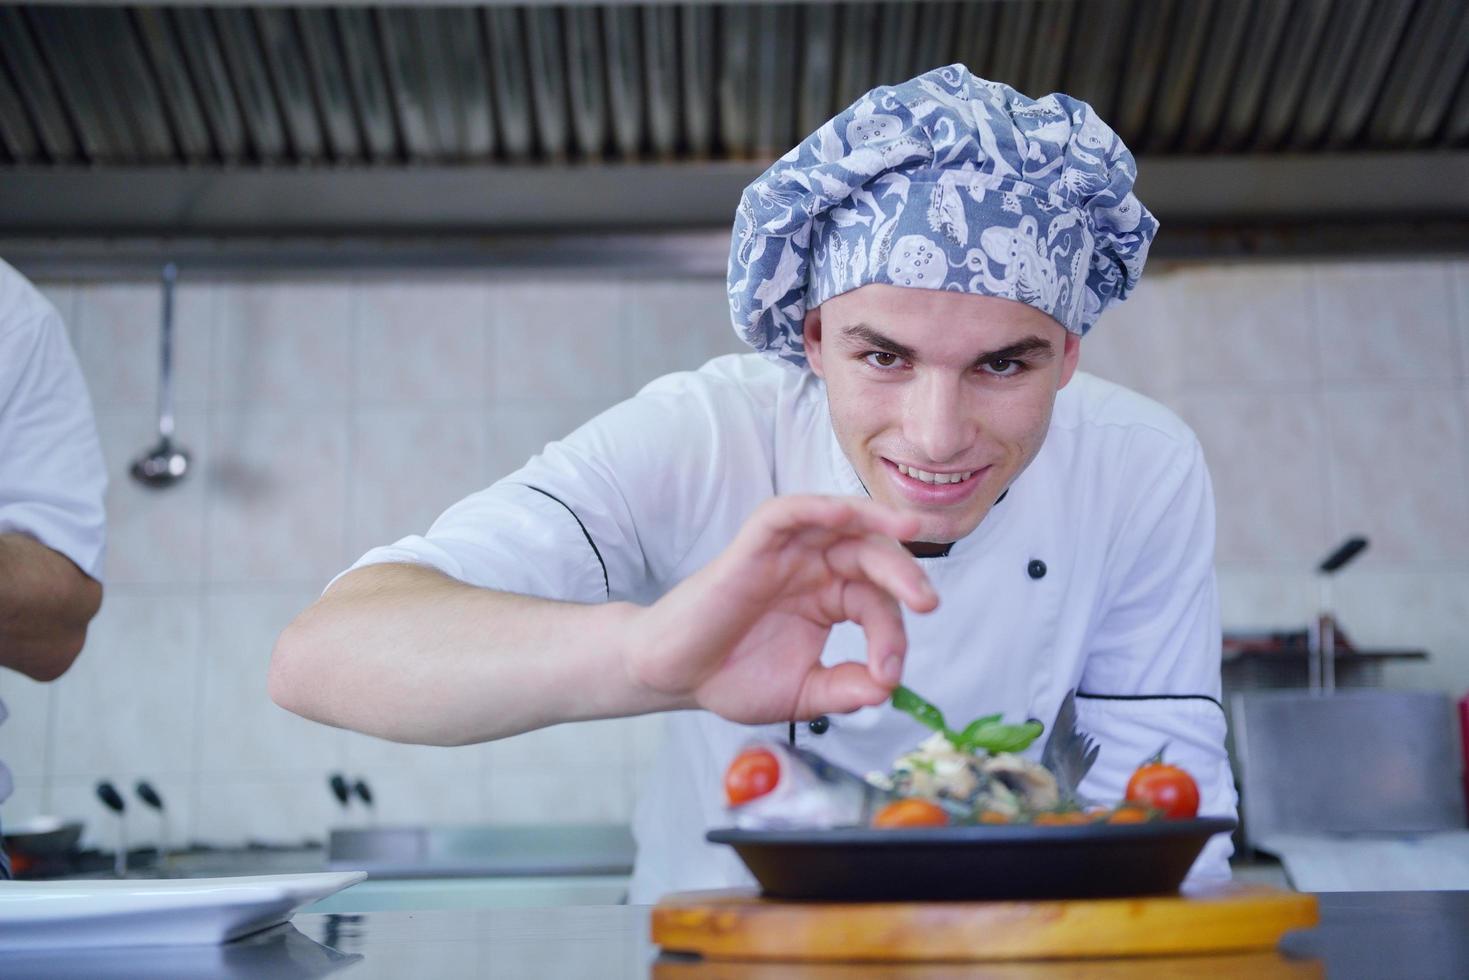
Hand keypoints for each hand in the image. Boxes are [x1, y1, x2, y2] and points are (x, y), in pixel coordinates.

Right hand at [621, 495, 937, 723]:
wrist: (676, 677)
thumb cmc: (731, 677)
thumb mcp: (805, 693)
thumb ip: (846, 689)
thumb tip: (887, 689)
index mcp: (830, 598)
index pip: (877, 604)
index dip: (893, 636)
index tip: (889, 675)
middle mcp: (814, 569)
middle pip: (872, 555)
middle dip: (906, 575)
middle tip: (927, 603)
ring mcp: (786, 554)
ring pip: (841, 521)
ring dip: (878, 521)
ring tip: (912, 532)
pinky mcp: (754, 546)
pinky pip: (789, 514)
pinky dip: (818, 506)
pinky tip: (845, 514)